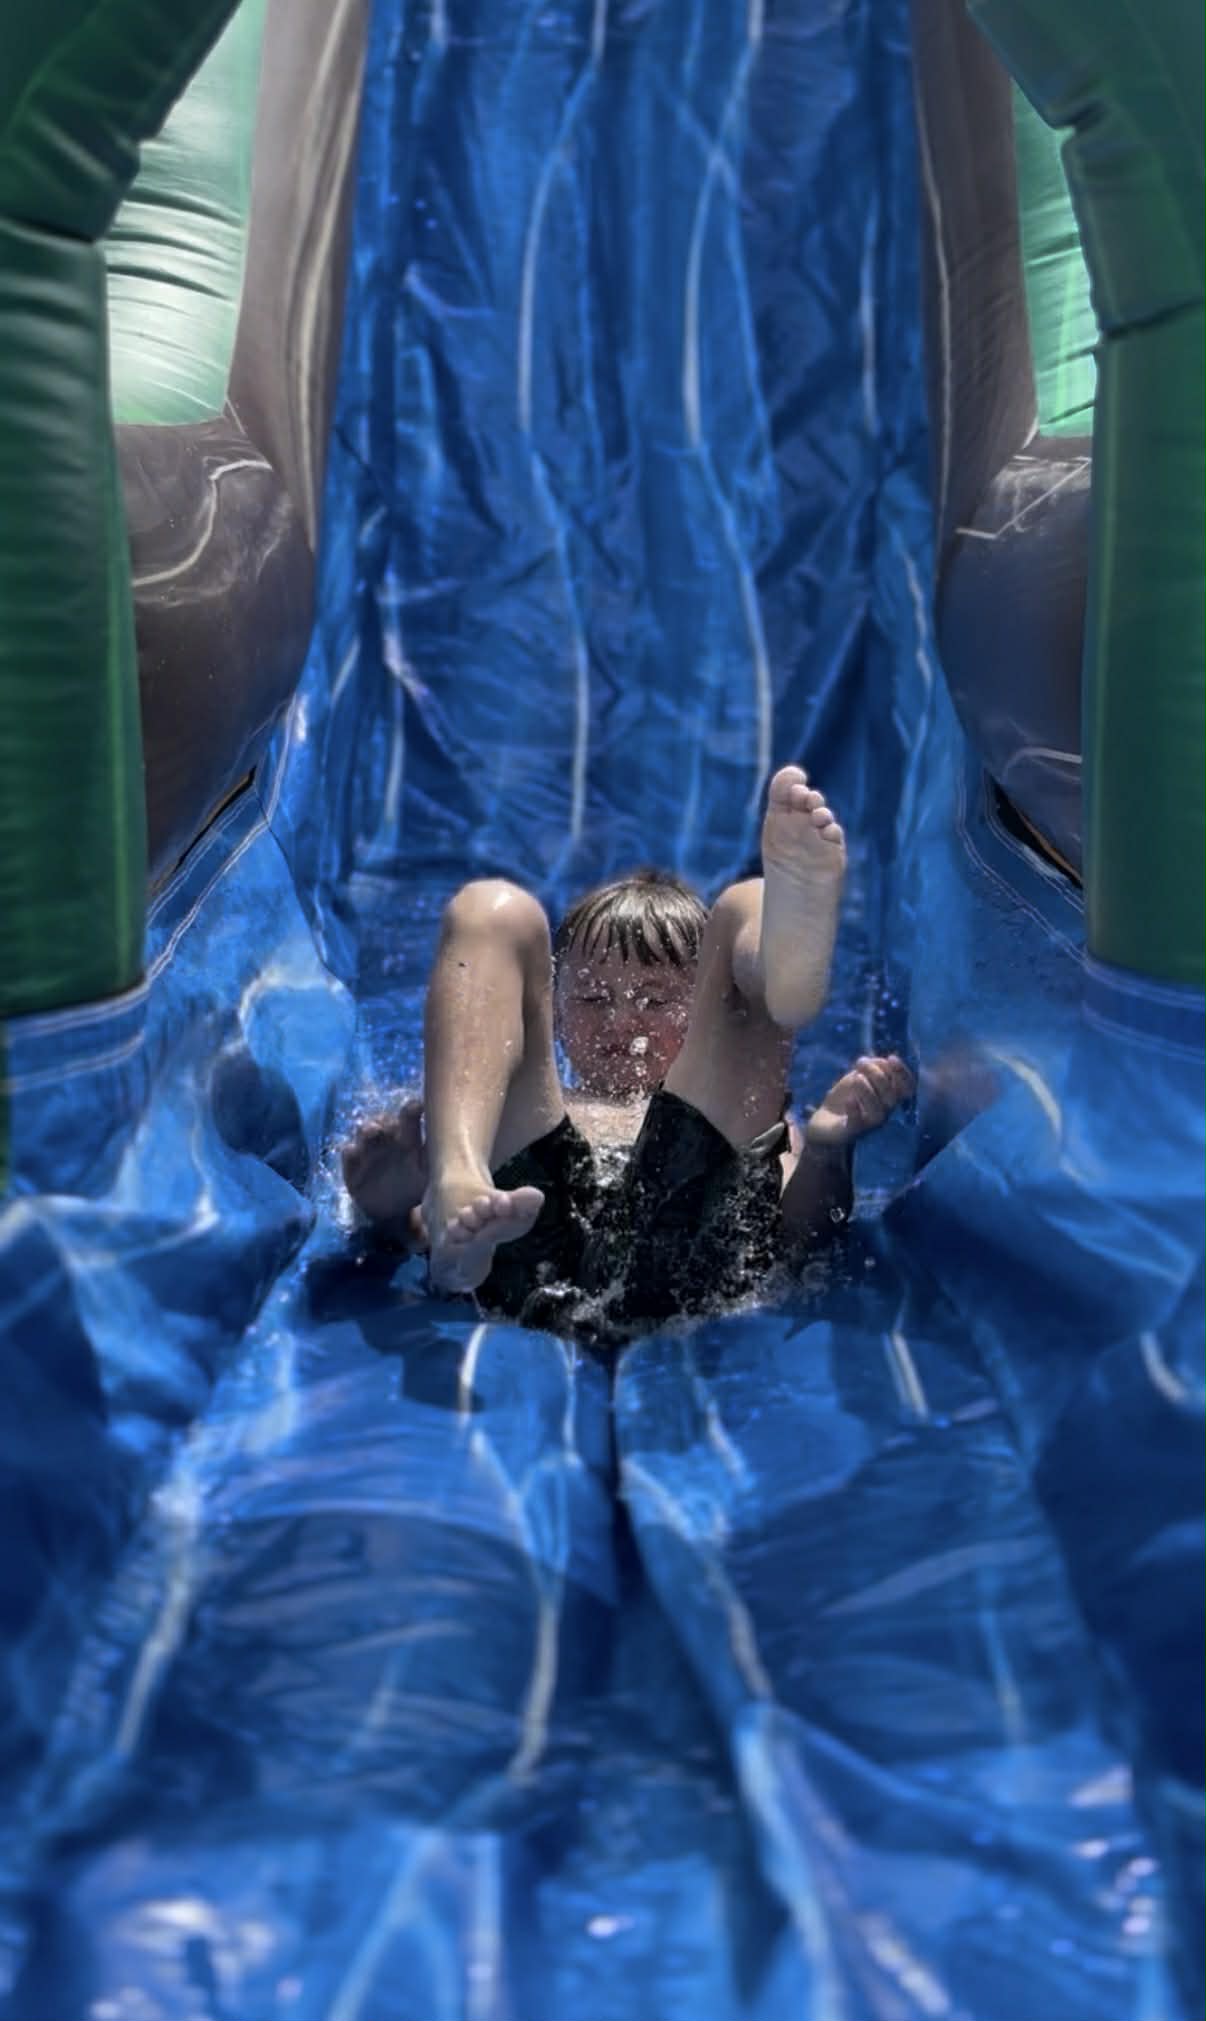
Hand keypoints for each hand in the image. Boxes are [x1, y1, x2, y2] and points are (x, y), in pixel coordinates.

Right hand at [341, 1095, 426, 1226]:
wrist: (392, 1211)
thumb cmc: (414, 1186)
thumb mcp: (429, 1175)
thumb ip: (438, 1160)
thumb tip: (458, 1147)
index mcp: (407, 1138)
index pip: (409, 1119)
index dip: (411, 1110)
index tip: (417, 1106)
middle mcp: (386, 1139)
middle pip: (384, 1122)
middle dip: (385, 1119)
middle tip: (389, 1122)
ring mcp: (367, 1151)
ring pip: (364, 1133)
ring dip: (367, 1129)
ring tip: (372, 1131)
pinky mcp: (352, 1168)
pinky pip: (348, 1156)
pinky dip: (350, 1152)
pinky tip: (352, 1151)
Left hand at [805, 1055, 912, 1151]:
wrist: (826, 1119)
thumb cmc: (848, 1095)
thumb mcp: (860, 1076)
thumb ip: (872, 1068)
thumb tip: (882, 1060)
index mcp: (889, 1098)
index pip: (907, 1088)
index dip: (903, 1073)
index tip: (891, 1058)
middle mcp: (884, 1111)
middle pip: (891, 1096)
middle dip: (878, 1075)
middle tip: (860, 1062)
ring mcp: (869, 1123)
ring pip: (879, 1112)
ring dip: (869, 1091)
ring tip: (857, 1077)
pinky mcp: (852, 1130)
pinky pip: (858, 1123)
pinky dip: (855, 1110)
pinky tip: (850, 1099)